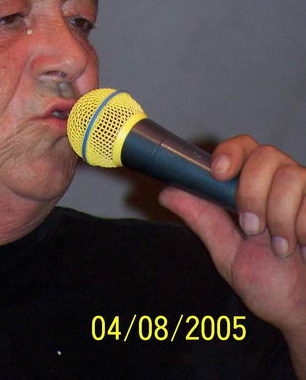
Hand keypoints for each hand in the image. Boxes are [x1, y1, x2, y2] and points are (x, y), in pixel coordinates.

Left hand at [158, 135, 305, 374]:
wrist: (305, 310)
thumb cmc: (271, 283)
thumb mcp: (228, 252)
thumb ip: (203, 219)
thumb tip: (167, 192)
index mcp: (253, 186)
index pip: (241, 147)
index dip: (229, 153)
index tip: (218, 173)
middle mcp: (281, 181)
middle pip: (264, 155)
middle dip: (251, 192)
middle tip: (250, 228)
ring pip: (291, 175)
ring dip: (279, 215)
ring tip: (279, 246)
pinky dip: (302, 225)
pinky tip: (301, 244)